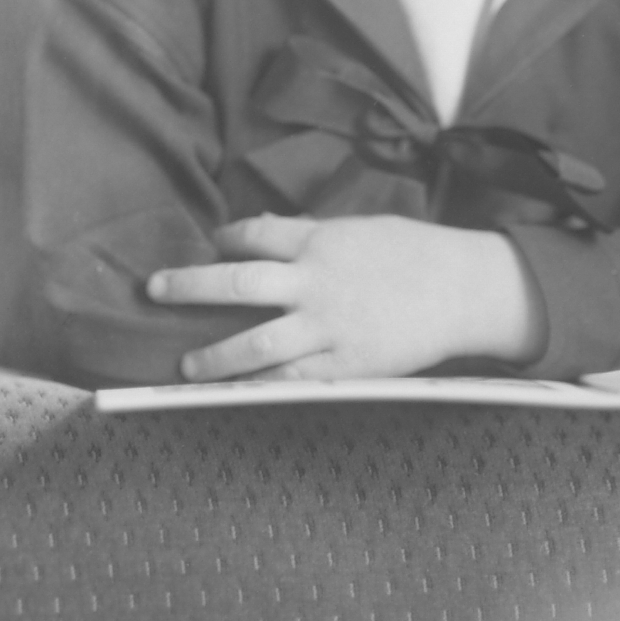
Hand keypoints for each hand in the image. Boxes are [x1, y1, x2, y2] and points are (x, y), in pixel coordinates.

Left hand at [145, 213, 547, 380]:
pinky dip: (261, 387)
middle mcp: (316, 282)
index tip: (211, 245)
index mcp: (321, 240)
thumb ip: (310, 232)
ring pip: (257, 343)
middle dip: (190, 286)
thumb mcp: (361, 228)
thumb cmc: (415, 252)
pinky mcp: (346, 364)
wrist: (464, 290)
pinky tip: (237, 393)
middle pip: (238, 282)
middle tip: (155, 290)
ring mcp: (328, 326)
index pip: (255, 234)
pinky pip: (293, 380)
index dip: (226, 239)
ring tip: (187, 366)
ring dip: (216, 356)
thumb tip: (264, 230)